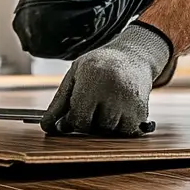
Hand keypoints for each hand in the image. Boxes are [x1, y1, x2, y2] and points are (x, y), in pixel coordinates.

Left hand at [40, 22, 171, 136]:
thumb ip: (59, 102)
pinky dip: (120, 127)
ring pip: (111, 132)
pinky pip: (127, 133)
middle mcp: (114, 93)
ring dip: (104, 125)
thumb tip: (47, 126)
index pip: (79, 118)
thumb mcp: (74, 76)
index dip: (72, 122)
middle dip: (88, 122)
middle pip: (95, 127)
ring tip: (105, 104)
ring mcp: (131, 103)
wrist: (133, 56)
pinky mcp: (143, 111)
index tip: (70, 116)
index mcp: (93, 82)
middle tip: (91, 105)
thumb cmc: (98, 66)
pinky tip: (118, 110)